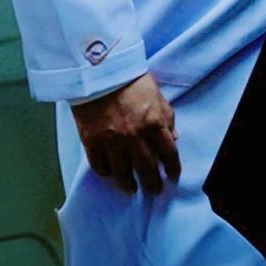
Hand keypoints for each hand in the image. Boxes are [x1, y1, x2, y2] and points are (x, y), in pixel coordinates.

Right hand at [70, 72, 179, 194]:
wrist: (100, 74)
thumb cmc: (132, 82)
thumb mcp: (158, 97)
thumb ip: (167, 119)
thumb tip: (174, 139)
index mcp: (154, 124)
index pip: (168, 154)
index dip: (173, 168)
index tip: (173, 176)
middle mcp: (134, 137)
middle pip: (147, 169)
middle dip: (153, 183)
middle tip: (155, 191)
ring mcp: (111, 141)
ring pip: (122, 172)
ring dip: (128, 184)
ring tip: (132, 189)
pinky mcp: (91, 142)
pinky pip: (99, 165)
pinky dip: (106, 173)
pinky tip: (111, 175)